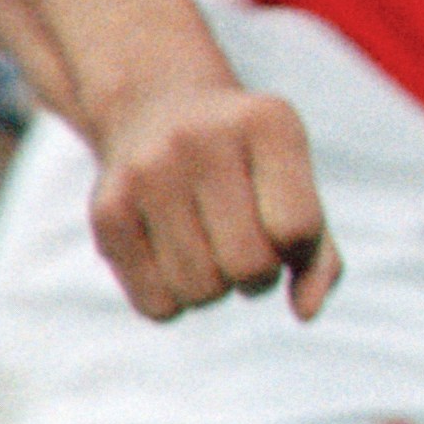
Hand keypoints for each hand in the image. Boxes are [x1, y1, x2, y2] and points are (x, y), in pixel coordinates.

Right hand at [87, 72, 332, 318]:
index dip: (298, 249)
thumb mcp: (296, 187)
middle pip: (249, 265)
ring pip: (201, 290)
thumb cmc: (248, 165)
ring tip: (212, 252)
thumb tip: (307, 314)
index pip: (296, 228)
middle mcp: (200, 139)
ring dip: (217, 289)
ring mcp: (145, 173)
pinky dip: (177, 302)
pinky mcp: (104, 211)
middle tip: (249, 249)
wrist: (157, 109)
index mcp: (267, 123)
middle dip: (259, 276)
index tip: (286, 232)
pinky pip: (156, 305)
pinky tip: (175, 260)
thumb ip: (318, 255)